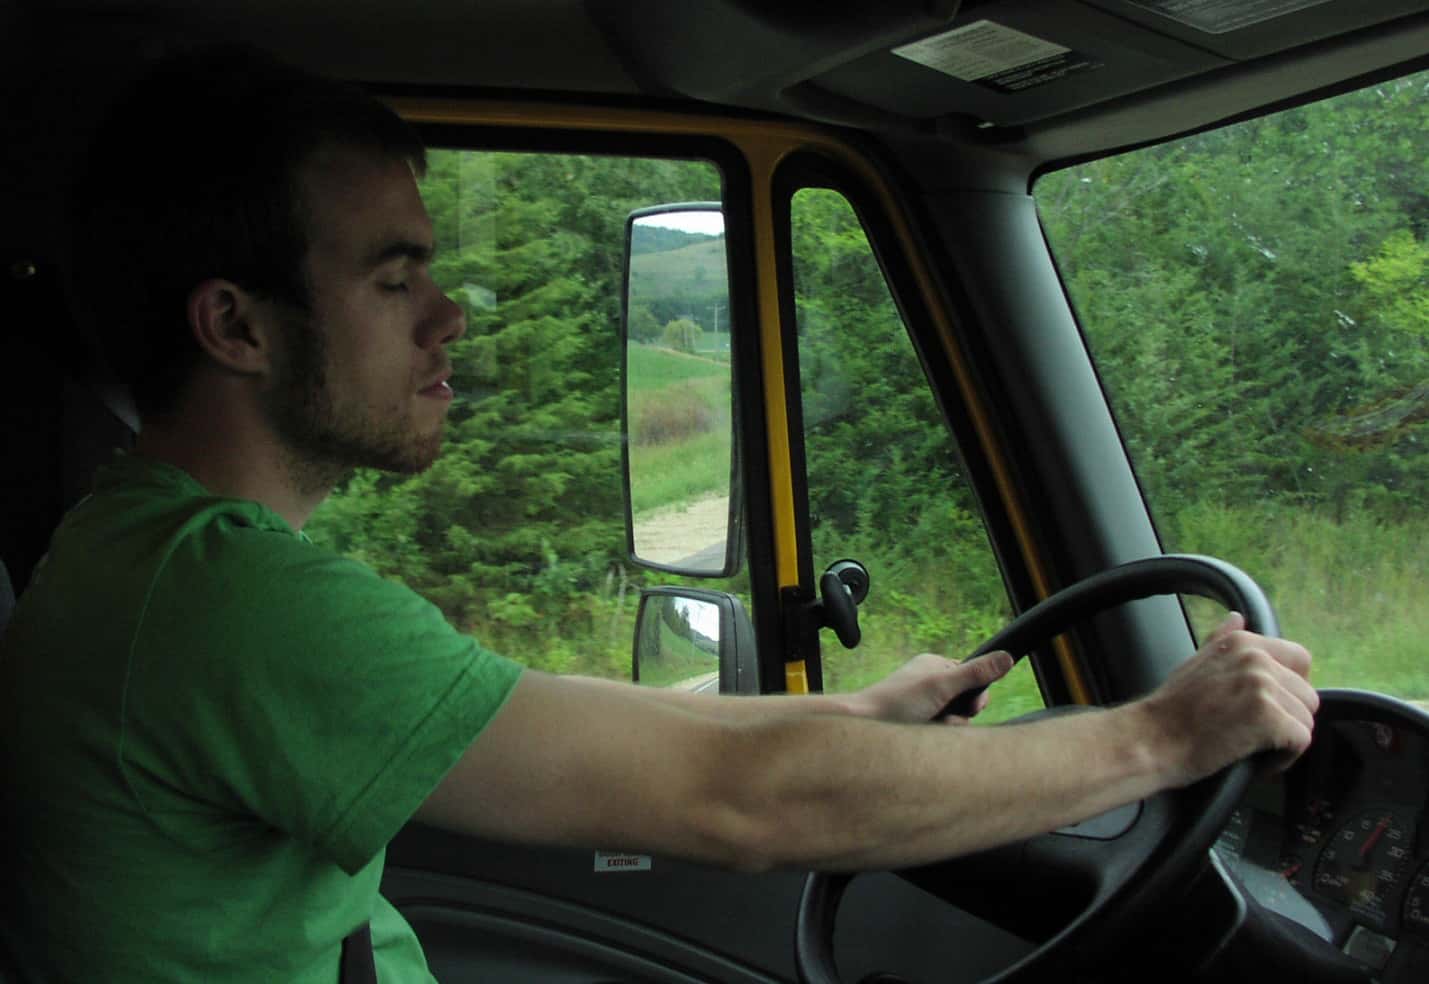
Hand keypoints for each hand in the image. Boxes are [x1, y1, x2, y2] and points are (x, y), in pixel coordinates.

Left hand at [847, 650, 1013, 723]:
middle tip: (942, 717)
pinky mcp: (916, 723)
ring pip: (953, 721)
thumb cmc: (897, 703)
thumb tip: (1007, 657)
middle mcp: (929, 682)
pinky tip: (921, 736)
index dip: (977, 697)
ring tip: (927, 727)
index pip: (973, 678)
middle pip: (965, 703)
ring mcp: (922, 704)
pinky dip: (935, 736)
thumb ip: (975, 674)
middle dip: (959, 716)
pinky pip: (939, 732)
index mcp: (934, 665)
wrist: (861, 726)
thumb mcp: (941, 686)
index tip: (970, 707)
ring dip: (946, 728)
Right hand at [1140, 612, 1316, 785]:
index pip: (1300, 659)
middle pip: (1307, 694)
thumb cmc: (1170, 710)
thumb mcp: (1195, 661)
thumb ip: (1222, 640)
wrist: (1152, 740)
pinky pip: (1301, 740)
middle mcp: (1256, 658)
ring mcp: (1262, 686)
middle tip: (1255, 732)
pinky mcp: (1268, 717)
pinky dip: (1284, 757)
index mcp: (1241, 643)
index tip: (1270, 706)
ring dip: (1285, 739)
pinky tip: (1258, 759)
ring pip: (1306, 719)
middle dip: (1288, 718)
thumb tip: (1237, 618)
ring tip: (1253, 746)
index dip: (1291, 688)